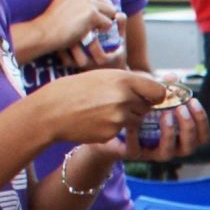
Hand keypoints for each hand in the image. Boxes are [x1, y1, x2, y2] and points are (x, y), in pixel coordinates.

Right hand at [29, 68, 168, 148]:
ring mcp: (118, 118)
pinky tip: (94, 121)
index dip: (155, 96)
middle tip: (115, 102)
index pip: (158, 92)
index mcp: (123, 80)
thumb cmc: (74, 89)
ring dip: (125, 118)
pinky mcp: (112, 134)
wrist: (50, 111)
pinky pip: (121, 131)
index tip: (150, 97)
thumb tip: (153, 90)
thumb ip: (127, 82)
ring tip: (102, 110)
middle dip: (137, 106)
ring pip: (135, 120)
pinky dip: (112, 128)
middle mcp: (124, 99)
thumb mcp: (102, 76)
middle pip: (146, 107)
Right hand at [40, 0, 122, 55]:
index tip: (86, 19)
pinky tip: (91, 33)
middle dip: (103, 16)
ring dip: (104, 23)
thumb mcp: (67, 5)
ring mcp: (88, 1)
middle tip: (92, 27)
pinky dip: (102, 30)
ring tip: (91, 30)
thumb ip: (82, 2)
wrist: (44, 32)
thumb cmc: (54, 23)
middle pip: (107, 4)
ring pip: (111, 12)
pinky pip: (108, 23)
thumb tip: (107, 6)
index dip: (98, 11)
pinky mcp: (92, 13)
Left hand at [111, 90, 209, 164]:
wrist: (112, 124)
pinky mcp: (133, 154)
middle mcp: (171, 148)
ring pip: (168, 153)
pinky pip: (136, 150)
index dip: (201, 120)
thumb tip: (173, 76)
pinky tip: (133, 123)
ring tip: (165, 114)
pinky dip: (135, 137)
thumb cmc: (140, 110)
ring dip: (169, 133)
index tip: (193, 101)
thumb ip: (165, 89)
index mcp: (181, 136)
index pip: (202, 136)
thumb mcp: (154, 97)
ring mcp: (152, 153)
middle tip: (180, 108)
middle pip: (189, 147)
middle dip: (188, 127)